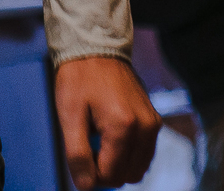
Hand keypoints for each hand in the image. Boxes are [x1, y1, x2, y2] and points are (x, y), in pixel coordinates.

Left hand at [53, 56, 158, 189]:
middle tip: (86, 147)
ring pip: (139, 168)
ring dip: (117, 164)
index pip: (111, 175)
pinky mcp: (155, 121)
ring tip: (97, 138)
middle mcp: (146, 128)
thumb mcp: (69, 115)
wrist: (96, 47)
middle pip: (127, 176)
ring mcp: (153, 124)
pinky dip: (128, 154)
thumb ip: (77, 154)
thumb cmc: (79, 78)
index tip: (78, 155)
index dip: (91, 174)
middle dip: (105, 171)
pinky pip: (145, 153)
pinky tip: (109, 135)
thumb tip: (85, 186)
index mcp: (124, 127)